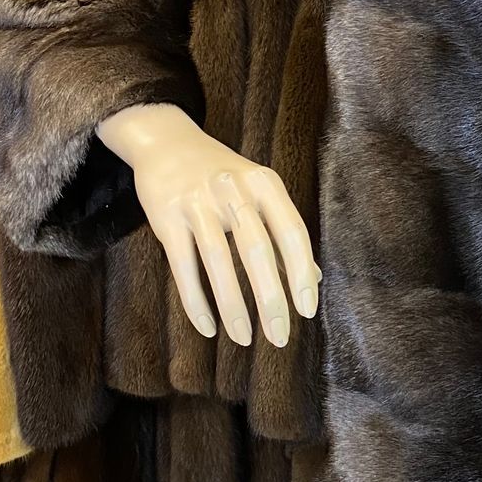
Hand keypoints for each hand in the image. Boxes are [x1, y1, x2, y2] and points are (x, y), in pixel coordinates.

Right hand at [97, 103, 320, 347]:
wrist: (167, 143)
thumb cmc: (224, 176)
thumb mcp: (260, 191)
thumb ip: (284, 231)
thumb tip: (315, 279)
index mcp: (264, 183)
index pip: (292, 232)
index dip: (302, 273)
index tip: (308, 311)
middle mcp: (233, 190)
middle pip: (257, 250)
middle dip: (271, 299)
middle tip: (280, 337)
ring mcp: (198, 202)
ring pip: (218, 261)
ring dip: (234, 306)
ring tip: (245, 338)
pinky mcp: (166, 217)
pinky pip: (183, 267)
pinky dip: (196, 302)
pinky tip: (209, 327)